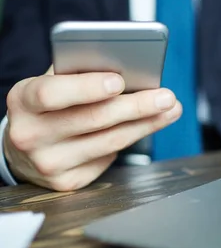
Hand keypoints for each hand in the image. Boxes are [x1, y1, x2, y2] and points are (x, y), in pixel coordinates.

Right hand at [3, 67, 181, 190]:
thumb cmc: (48, 104)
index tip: (120, 81)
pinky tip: (143, 126)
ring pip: (110, 142)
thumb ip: (80, 72)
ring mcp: (48, 163)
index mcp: (23, 100)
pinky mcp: (67, 182)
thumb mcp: (53, 81)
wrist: (23, 147)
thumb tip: (127, 65)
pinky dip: (130, 138)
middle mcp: (30, 135)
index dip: (87, 88)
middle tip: (167, 97)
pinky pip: (109, 157)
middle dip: (136, 106)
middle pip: (93, 120)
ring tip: (170, 110)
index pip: (52, 93)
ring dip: (146, 124)